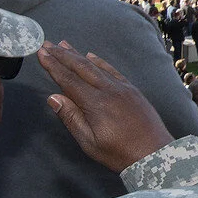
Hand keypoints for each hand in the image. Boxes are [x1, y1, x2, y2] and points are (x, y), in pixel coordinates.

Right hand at [39, 43, 172, 172]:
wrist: (155, 154)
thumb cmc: (120, 153)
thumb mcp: (90, 142)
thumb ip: (71, 118)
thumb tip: (53, 97)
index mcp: (95, 103)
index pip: (68, 80)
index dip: (53, 66)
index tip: (41, 53)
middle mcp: (108, 90)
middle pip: (81, 68)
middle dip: (62, 55)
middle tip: (47, 44)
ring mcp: (122, 88)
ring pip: (96, 66)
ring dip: (78, 54)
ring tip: (64, 44)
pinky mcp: (133, 90)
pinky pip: (113, 70)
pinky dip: (100, 62)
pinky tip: (92, 56)